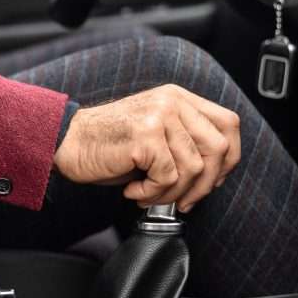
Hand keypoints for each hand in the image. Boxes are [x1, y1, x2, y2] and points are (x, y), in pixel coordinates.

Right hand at [53, 85, 240, 212]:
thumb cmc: (109, 145)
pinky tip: (134, 190)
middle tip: (182, 200)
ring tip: (148, 194)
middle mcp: (172, 102)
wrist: (68, 142)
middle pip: (218, 149)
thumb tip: (218, 173)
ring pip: (193, 169)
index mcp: (178, 98)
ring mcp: (159, 116)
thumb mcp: (156, 133)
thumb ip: (186, 139)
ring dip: (172, 193)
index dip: (229, 158)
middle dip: (204, 185)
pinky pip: (168, 178)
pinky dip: (152, 194)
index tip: (211, 180)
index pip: (229, 124)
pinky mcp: (145, 136)